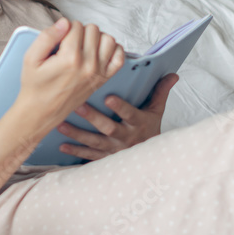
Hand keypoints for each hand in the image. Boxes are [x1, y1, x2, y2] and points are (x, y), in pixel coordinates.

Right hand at [14, 18, 124, 135]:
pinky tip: (99, 52)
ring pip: (108, 39)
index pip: (75, 25)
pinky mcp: (103, 80)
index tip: (58, 40)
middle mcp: (87, 65)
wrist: (41, 112)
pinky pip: (119, 57)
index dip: (65, 28)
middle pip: (93, 29)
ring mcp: (98, 73)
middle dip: (80, 32)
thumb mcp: (30, 58)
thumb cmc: (34, 85)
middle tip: (69, 44)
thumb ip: (46, 37)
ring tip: (83, 46)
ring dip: (97, 38)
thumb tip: (64, 22)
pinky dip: (113, 50)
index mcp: (69, 58)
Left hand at [55, 73, 178, 161]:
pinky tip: (62, 146)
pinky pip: (89, 156)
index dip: (120, 107)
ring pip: (95, 142)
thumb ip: (160, 92)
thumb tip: (172, 74)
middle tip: (77, 106)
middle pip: (109, 128)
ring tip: (61, 125)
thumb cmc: (149, 129)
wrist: (151, 160)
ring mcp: (114, 150)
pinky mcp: (105, 159)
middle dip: (93, 118)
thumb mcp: (156, 111)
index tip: (108, 97)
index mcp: (139, 123)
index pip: (130, 114)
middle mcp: (126, 138)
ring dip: (77, 134)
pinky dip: (75, 152)